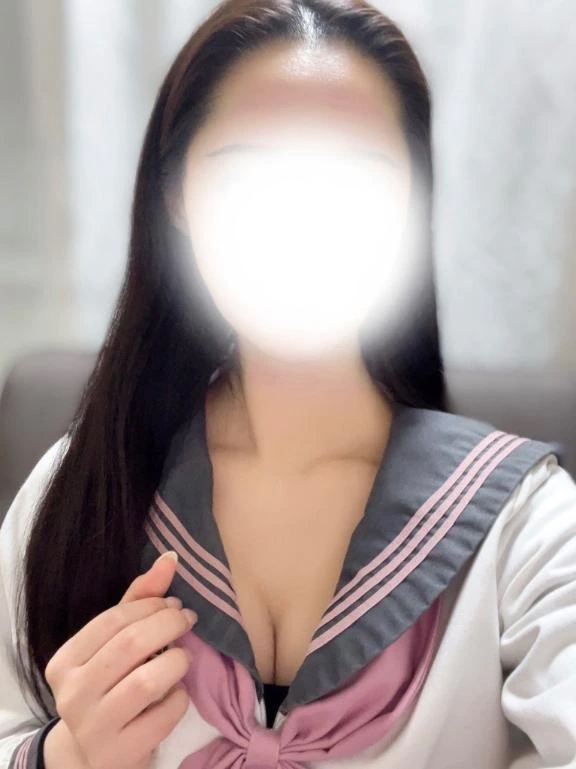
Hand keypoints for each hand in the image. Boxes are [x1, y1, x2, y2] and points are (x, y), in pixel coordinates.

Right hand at [43, 551, 196, 768]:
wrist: (93, 758)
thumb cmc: (108, 688)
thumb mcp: (113, 645)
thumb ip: (138, 601)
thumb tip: (170, 557)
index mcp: (65, 661)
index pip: (113, 619)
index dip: (151, 605)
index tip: (173, 603)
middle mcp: (72, 694)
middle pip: (132, 644)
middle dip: (169, 624)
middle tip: (187, 620)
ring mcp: (94, 727)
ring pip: (149, 679)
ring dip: (177, 660)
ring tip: (182, 657)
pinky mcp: (120, 752)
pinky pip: (164, 713)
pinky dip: (180, 698)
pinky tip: (176, 693)